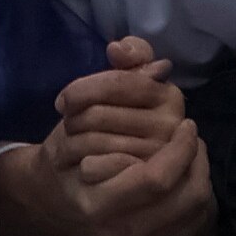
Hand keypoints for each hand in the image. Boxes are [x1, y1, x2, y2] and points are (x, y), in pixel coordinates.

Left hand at [48, 36, 190, 193]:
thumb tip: (116, 49)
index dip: (83, 89)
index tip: (63, 101)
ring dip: (74, 142)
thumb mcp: (124, 86)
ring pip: (96, 140)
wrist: (114, 172)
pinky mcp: (143, 185)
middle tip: (69, 127)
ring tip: (73, 145)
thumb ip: (132, 58)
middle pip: (101, 114)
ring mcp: (160, 157)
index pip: (118, 83)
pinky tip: (83, 167)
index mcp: (170, 96)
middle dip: (76, 118)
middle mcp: (172, 126)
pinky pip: (101, 166)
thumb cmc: (115, 123)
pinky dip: (85, 165)